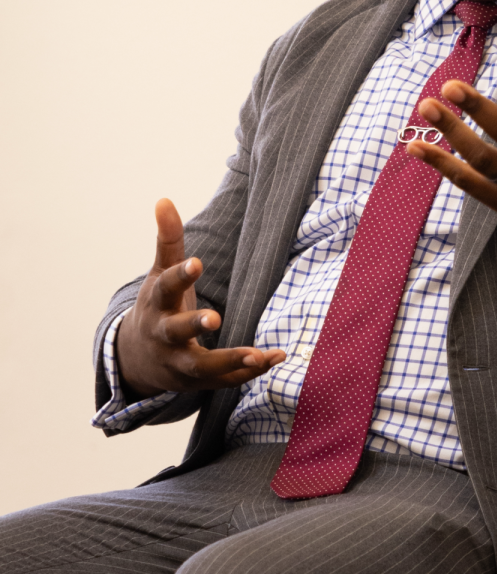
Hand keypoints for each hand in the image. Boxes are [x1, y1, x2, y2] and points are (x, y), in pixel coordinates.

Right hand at [116, 198, 284, 399]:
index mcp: (157, 303)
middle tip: (215, 317)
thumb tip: (164, 199)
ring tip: (257, 354)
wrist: (138, 360)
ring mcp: (179, 362)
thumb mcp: (160, 273)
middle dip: (194, 325)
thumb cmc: (158, 307)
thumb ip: (168, 239)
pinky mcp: (197, 381)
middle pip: (177, 331)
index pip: (167, 287)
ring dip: (229, 360)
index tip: (197, 262)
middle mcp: (165, 335)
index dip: (180, 274)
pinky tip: (274, 358)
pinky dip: (249, 373)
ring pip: (202, 366)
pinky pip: (224, 381)